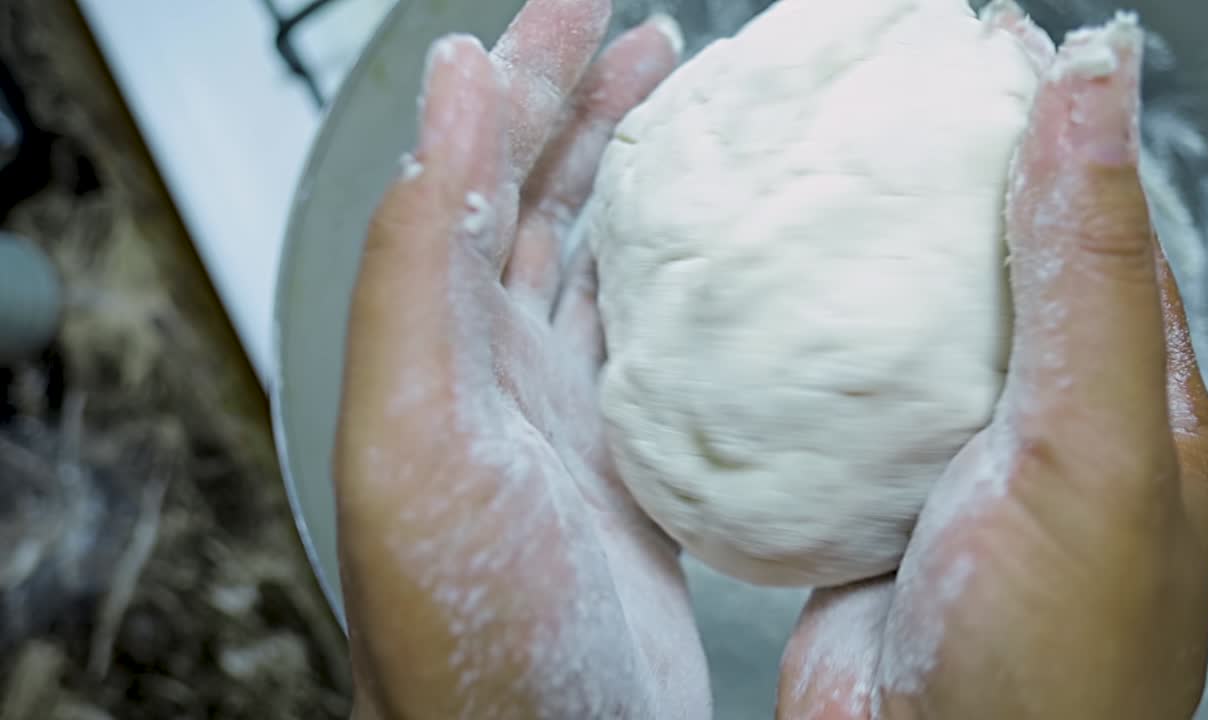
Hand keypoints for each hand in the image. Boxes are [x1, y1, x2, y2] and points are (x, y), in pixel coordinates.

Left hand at [333, 2, 709, 717]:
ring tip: (680, 112)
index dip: (528, 75)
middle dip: (583, 105)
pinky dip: (678, 282)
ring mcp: (566, 416)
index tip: (578, 4)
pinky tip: (715, 257)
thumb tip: (452, 94)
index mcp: (444, 346)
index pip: (477, 169)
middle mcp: (497, 370)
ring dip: (630, 180)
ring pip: (596, 260)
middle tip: (646, 36)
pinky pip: (651, 342)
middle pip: (535, 200)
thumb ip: (418, 263)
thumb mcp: (418, 434)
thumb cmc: (469, 630)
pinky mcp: (629, 466)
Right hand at [778, 9, 1207, 719]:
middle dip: (923, 179)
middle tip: (859, 97)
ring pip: (885, 331)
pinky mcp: (851, 505)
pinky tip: (741, 313)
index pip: (1088, 218)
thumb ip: (1088, 266)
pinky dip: (780, 355)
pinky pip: (814, 407)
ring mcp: (936, 464)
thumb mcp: (1094, 439)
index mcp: (1123, 393)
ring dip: (842, 263)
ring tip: (789, 178)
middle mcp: (1030, 421)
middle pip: (975, 264)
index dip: (1039, 123)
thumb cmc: (1052, 653)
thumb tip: (1091, 87)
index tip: (969, 45)